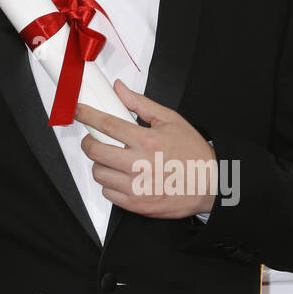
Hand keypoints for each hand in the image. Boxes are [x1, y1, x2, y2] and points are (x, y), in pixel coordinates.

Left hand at [77, 80, 216, 218]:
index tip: (80, 111)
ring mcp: (137, 187)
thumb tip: (120, 89)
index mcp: (147, 141)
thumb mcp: (170, 120)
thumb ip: (141, 104)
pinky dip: (110, 185)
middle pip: (95, 151)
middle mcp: (139, 164)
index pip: (107, 124)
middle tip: (95, 139)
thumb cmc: (194, 153)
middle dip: (89, 142)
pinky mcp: (137, 204)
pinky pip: (108, 193)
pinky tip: (122, 177)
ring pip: (99, 174)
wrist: (212, 185)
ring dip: (101, 164)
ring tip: (113, 159)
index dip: (88, 115)